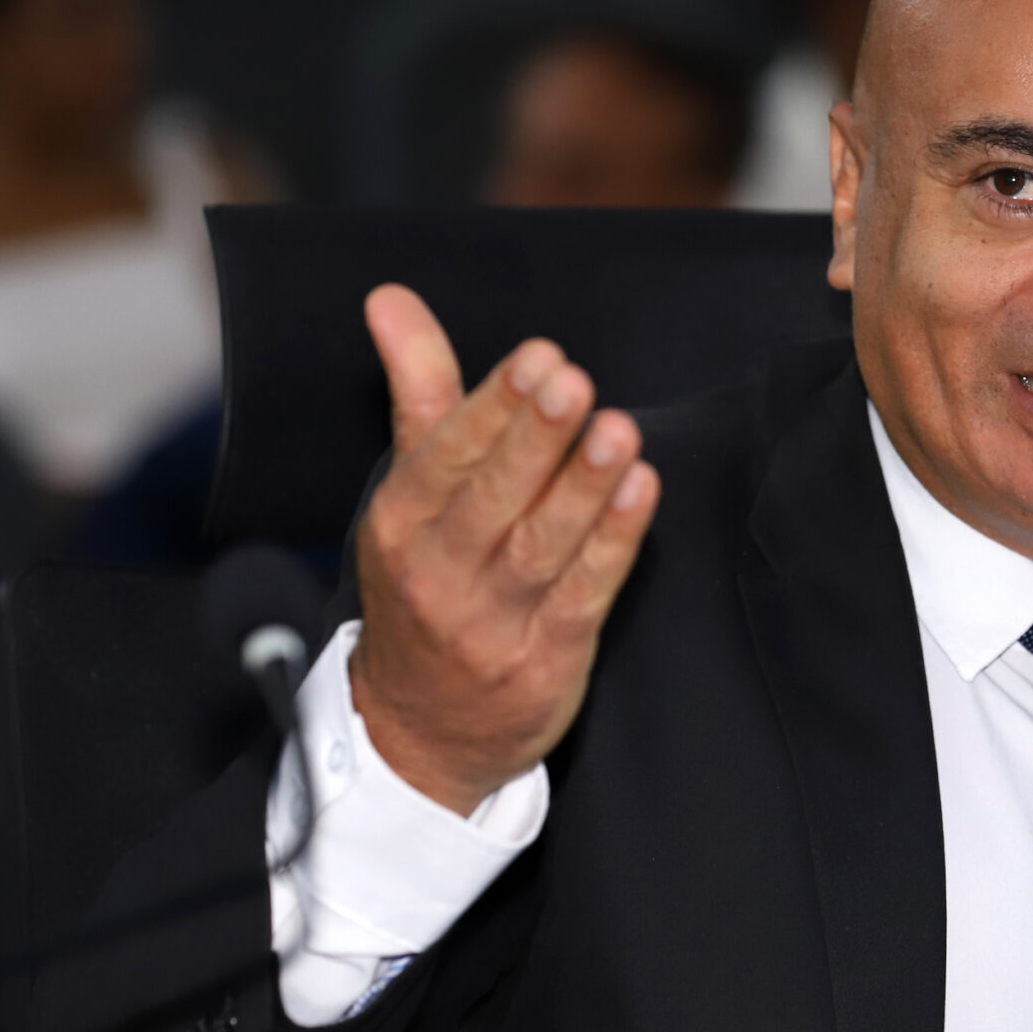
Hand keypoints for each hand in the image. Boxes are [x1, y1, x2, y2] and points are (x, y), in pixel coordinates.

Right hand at [347, 284, 660, 813]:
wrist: (418, 731)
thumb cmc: (426, 584)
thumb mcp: (410, 492)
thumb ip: (419, 393)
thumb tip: (391, 300)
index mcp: (399, 524)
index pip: (445, 455)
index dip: (493, 406)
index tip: (540, 357)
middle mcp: (437, 574)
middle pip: (491, 499)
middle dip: (534, 438)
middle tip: (576, 382)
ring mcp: (489, 624)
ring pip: (539, 547)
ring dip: (582, 488)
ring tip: (619, 434)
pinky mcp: (542, 662)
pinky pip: (583, 595)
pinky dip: (613, 544)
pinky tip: (640, 495)